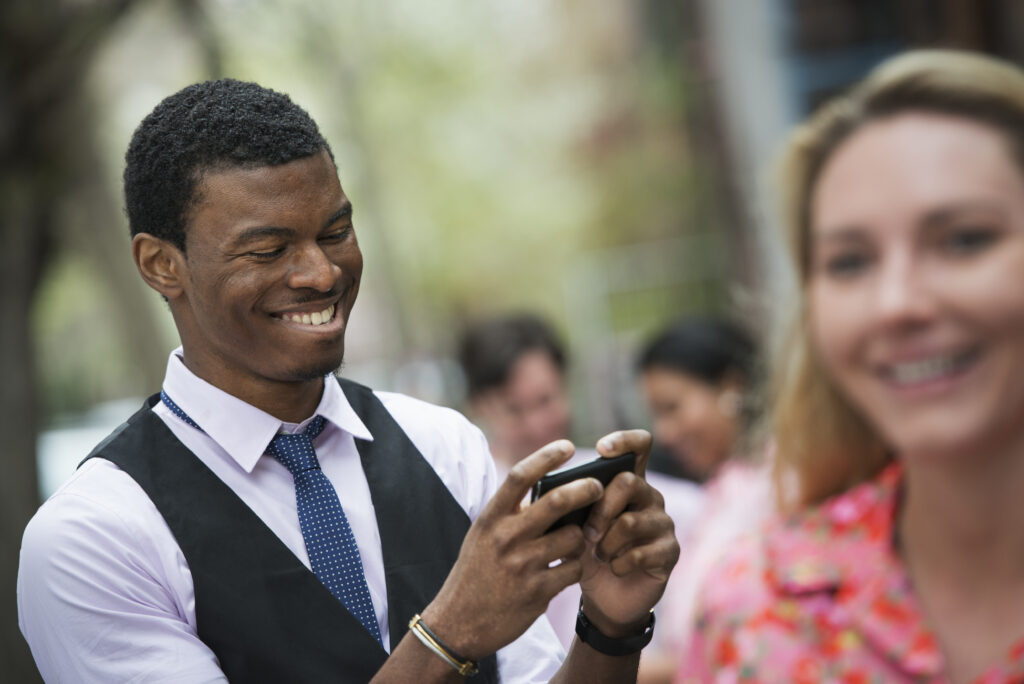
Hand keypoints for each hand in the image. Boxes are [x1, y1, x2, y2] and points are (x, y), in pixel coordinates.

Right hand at [420, 440, 604, 659]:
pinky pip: (574, 570)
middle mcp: (506, 538)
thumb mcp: (483, 537)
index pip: (520, 476)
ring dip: (582, 537)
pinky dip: (577, 567)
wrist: (458, 624)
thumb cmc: (475, 574)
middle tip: (598, 487)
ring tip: (578, 541)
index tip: (567, 447)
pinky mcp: (537, 593)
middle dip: (585, 490)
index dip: (546, 456)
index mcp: (490, 519)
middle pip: (557, 501)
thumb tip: (548, 489)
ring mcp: (523, 565)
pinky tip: (569, 569)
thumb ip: (510, 514)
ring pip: (573, 538)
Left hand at [578, 430, 679, 636]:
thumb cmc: (588, 553)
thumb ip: (574, 504)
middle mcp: (650, 497)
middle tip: (588, 532)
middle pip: (629, 482)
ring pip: (631, 521)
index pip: (640, 446)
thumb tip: (559, 491)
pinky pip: (642, 553)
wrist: (605, 598)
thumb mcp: (575, 526)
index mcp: (628, 483)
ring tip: (599, 555)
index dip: (624, 441)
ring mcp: (663, 523)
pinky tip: (615, 569)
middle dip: (600, 508)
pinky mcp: (670, 551)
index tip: (602, 449)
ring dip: (607, 543)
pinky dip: (620, 564)